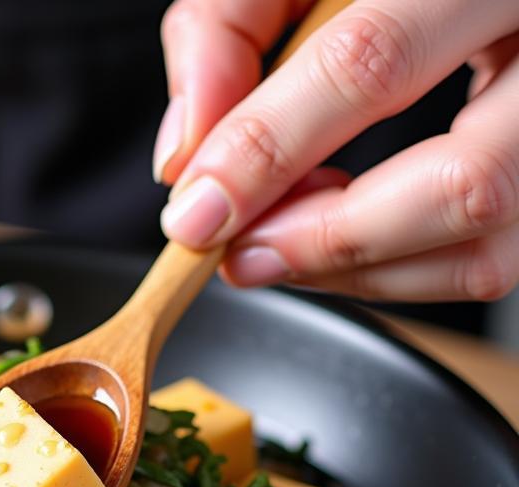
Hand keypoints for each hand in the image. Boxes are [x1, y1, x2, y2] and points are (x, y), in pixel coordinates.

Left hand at [154, 0, 518, 301]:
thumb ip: (227, 27)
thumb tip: (185, 154)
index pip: (370, 63)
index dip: (269, 151)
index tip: (197, 211)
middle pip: (462, 182)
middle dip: (326, 240)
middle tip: (239, 252)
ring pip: (485, 243)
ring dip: (359, 271)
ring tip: (279, 244)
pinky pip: (490, 260)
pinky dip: (395, 272)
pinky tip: (340, 233)